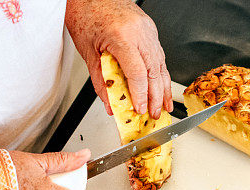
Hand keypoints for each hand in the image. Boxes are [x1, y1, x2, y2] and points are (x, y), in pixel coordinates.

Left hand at [66, 0, 172, 119]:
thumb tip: (110, 102)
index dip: (141, 95)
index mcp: (122, 36)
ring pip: (160, 64)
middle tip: (154, 114)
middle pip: (154, 71)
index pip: (137, 73)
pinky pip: (158, 55)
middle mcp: (139, 32)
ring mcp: (147, 30)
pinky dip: (160, 73)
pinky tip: (161, 86)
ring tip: (163, 105)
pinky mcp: (150, 29)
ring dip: (163, 88)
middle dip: (156, 97)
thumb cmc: (86, 15)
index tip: (140, 109)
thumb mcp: (88, 52)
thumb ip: (101, 81)